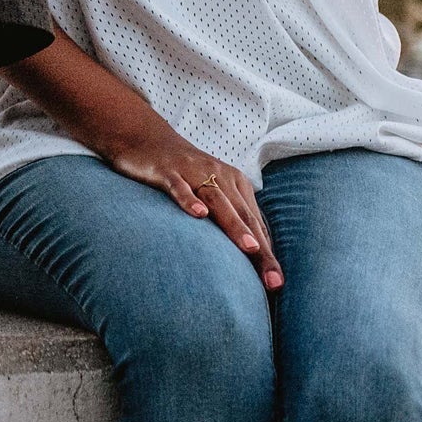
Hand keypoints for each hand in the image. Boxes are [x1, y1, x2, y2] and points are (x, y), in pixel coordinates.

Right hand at [103, 109, 283, 290]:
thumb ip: (229, 217)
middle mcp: (219, 176)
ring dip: (235, 225)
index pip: (255, 224)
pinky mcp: (166, 171)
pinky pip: (179, 186)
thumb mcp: (210, 192)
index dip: (267, 254)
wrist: (144, 138)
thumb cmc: (182, 173)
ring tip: (251, 249)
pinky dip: (189, 200)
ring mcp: (192, 172)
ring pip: (218, 200)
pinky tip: (198, 214)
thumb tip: (250, 254)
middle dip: (260, 250)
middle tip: (273, 280)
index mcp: (234, 183)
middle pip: (243, 215)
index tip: (277, 284)